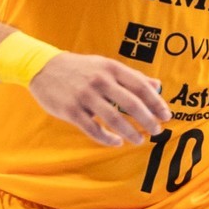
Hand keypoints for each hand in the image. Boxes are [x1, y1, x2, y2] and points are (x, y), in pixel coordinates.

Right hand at [28, 53, 171, 146]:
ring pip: (114, 119)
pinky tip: (116, 143)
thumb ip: (131, 76)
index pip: (140, 86)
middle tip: (157, 131)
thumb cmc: (79, 68)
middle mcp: (100, 81)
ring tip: (139, 140)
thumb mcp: (105, 66)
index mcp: (111, 68)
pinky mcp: (72, 110)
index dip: (156, 102)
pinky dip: (107, 138)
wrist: (42, 67)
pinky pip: (94, 129)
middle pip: (131, 104)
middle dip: (148, 120)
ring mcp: (85, 96)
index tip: (166, 115)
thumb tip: (157, 86)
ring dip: (130, 132)